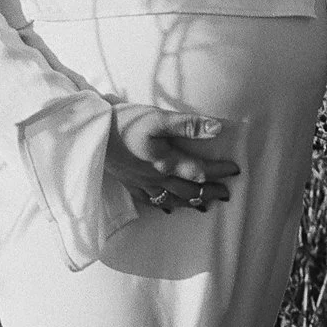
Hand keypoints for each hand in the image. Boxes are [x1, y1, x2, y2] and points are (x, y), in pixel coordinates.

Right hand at [105, 105, 239, 212]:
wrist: (90, 135)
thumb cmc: (124, 123)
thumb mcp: (157, 118)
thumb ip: (187, 125)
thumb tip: (217, 129)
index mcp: (167, 162)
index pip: (201, 170)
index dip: (220, 171)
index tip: (235, 170)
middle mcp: (157, 177)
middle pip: (189, 189)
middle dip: (210, 192)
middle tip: (226, 195)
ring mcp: (142, 183)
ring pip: (172, 198)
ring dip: (190, 201)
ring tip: (203, 205)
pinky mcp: (129, 183)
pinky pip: (151, 201)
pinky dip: (164, 205)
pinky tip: (168, 208)